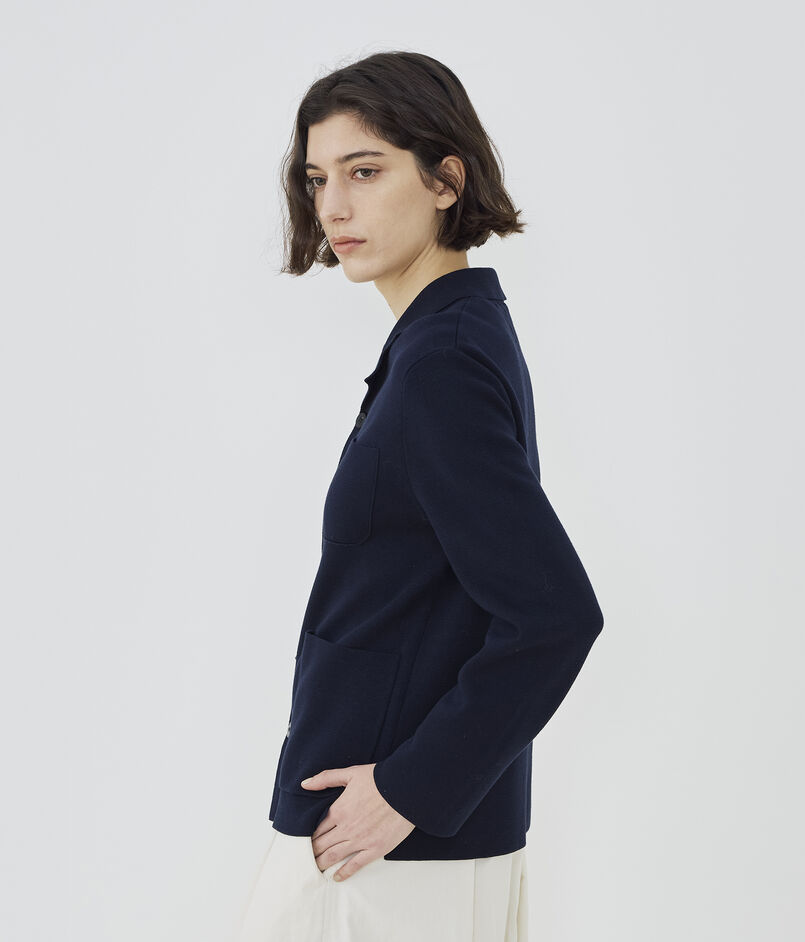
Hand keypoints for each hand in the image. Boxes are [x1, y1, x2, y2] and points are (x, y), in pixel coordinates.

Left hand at [300, 762, 415, 881]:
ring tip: (315, 869)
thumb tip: (305, 784)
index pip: (317, 828)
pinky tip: (336, 877)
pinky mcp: (375, 849)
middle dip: (312, 852)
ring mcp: (360, 840)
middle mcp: (346, 828)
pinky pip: (355, 865)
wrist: (405, 789)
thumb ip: (326, 778)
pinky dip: (343, 873)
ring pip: (334, 856)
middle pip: (322, 845)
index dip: (309, 837)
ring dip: (322, 864)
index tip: (305, 842)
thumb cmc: (378, 779)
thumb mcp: (350, 773)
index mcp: (339, 810)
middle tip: (306, 859)